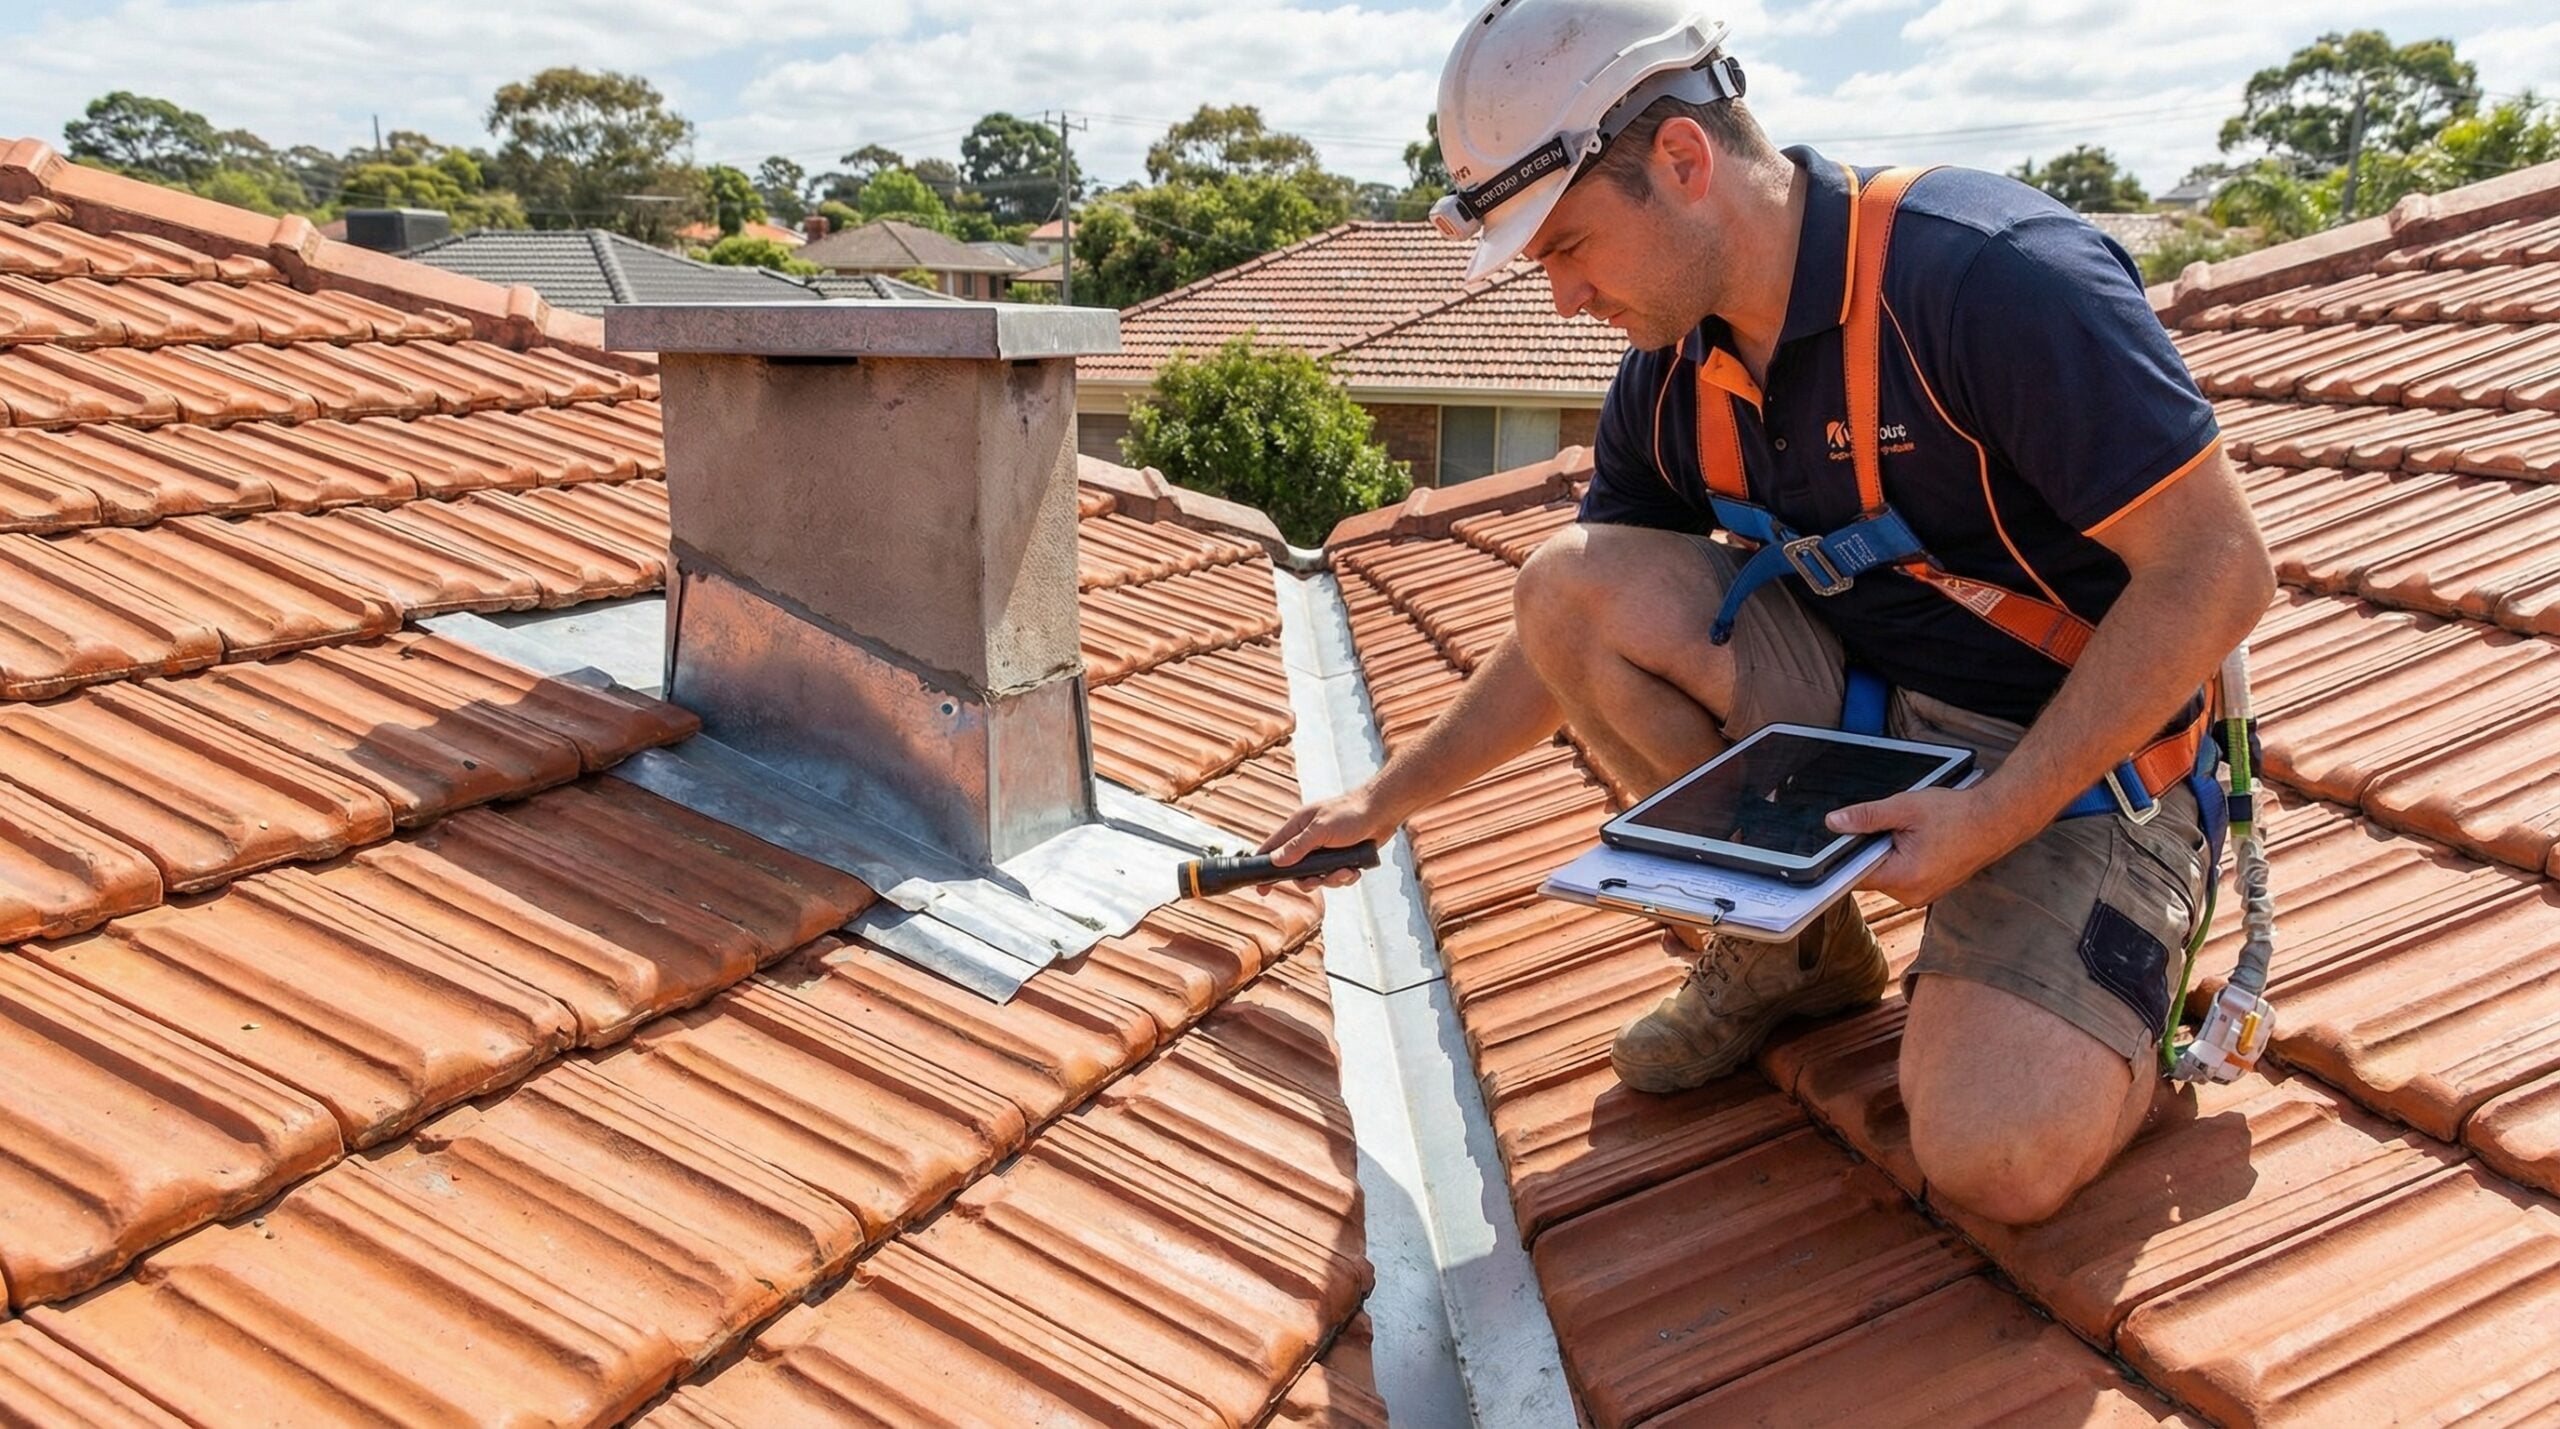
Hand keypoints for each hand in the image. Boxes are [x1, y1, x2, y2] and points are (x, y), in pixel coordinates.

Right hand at [1260, 787, 1397, 890]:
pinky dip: (1345, 876)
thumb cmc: (1351, 813)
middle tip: (1318, 880)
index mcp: (1298, 827)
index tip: (1261, 888)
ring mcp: (1325, 850)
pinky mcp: (1341, 858)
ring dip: (1332, 879)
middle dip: (1309, 880)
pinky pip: (1336, 876)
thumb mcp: (1321, 830)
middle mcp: (1309, 840)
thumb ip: (1298, 846)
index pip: (1273, 848)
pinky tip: (1355, 869)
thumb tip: (1276, 861)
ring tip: (1346, 870)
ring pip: (1318, 877)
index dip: (1265, 867)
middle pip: (1297, 871)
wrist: (1383, 812)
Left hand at [1829, 785, 2025, 908]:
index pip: (1854, 876)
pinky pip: (1904, 876)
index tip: (1845, 840)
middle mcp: (1912, 895)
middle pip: (1870, 875)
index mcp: (1904, 878)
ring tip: (1912, 834)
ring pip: (1887, 875)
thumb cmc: (1956, 814)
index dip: (1846, 856)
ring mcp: (1923, 895)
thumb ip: (1866, 817)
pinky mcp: (1930, 890)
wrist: (1996, 821)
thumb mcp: (1904, 808)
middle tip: (1891, 828)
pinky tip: (1920, 843)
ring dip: (1889, 854)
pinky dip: (1903, 859)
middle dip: (1872, 851)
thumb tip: (1834, 822)